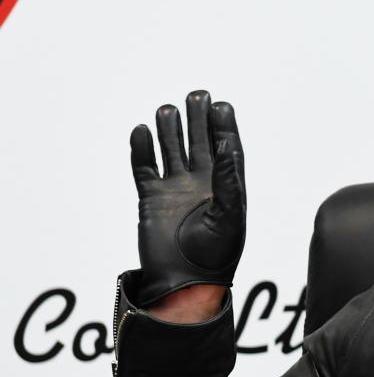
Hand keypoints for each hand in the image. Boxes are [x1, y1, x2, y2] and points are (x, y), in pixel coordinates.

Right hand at [130, 90, 245, 306]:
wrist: (184, 282)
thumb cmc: (215, 255)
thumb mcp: (229, 217)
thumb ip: (229, 182)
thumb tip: (229, 146)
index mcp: (226, 188)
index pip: (226, 149)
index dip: (224, 127)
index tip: (221, 105)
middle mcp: (201, 185)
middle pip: (199, 142)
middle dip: (198, 119)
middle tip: (197, 94)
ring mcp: (175, 190)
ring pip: (171, 149)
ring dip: (170, 129)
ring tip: (169, 109)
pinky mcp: (151, 197)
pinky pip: (144, 167)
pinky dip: (141, 149)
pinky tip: (141, 131)